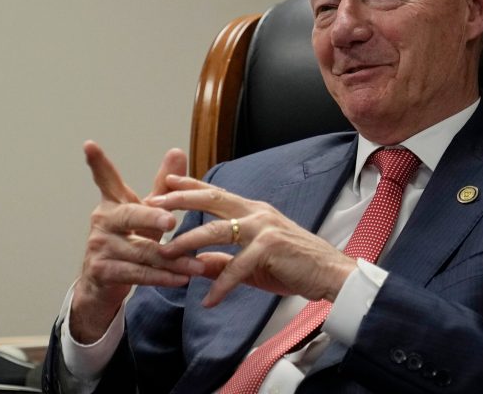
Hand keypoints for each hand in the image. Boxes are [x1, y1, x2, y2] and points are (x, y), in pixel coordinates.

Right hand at [70, 141, 202, 343]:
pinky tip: (183, 279)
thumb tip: (178, 151)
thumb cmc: (128, 243)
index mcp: (113, 204)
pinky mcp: (103, 271)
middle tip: (172, 220)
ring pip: (142, 251)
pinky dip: (162, 277)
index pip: (106, 180)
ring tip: (197, 265)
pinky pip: (138, 274)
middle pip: (130, 216)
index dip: (98, 163)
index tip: (89, 145)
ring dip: (173, 260)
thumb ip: (163, 187)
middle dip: (151, 217)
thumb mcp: (146, 215)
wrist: (101, 287)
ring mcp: (100, 247)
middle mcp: (103, 221)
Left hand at [149, 175, 356, 307]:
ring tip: (165, 254)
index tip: (164, 182)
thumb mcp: (254, 263)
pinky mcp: (270, 248)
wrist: (330, 273)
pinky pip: (237, 267)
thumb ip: (226, 260)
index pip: (217, 193)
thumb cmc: (295, 265)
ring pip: (217, 230)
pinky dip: (221, 284)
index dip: (191, 186)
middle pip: (212, 200)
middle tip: (152, 203)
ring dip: (188, 242)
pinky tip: (208, 300)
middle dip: (179, 200)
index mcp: (253, 211)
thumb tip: (199, 264)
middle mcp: (257, 213)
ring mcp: (264, 228)